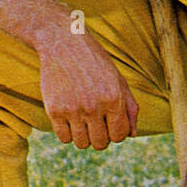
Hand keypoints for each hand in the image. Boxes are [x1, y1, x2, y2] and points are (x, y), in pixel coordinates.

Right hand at [38, 30, 138, 150]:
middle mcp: (93, 106)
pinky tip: (70, 119)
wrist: (63, 42)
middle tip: (96, 124)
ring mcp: (72, 109)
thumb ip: (129, 107)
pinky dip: (67, 133)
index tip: (110, 125)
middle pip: (100, 143)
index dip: (116, 133)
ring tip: (83, 121)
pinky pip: (63, 138)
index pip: (120, 135)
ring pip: (82, 144)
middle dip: (101, 137)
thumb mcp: (118, 79)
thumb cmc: (94, 61)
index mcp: (113, 98)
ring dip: (84, 137)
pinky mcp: (54, 110)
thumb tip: (132, 134)